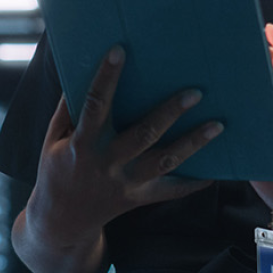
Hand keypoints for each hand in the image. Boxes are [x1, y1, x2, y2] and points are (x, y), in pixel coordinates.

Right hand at [29, 45, 220, 246]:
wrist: (61, 222)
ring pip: (165, 162)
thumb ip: (67, 109)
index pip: (95, 105)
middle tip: (195, 92)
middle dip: (169, 113)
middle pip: (143, 135)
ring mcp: (126, 183)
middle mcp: (107, 164)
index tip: (119, 50)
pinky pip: (172, 191)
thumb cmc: (56, 170)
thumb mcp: (54, 139)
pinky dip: (194, 182)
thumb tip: (80, 71)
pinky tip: (216, 170)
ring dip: (193, 143)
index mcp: (83, 144)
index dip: (106, 77)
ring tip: (218, 125)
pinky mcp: (139, 198)